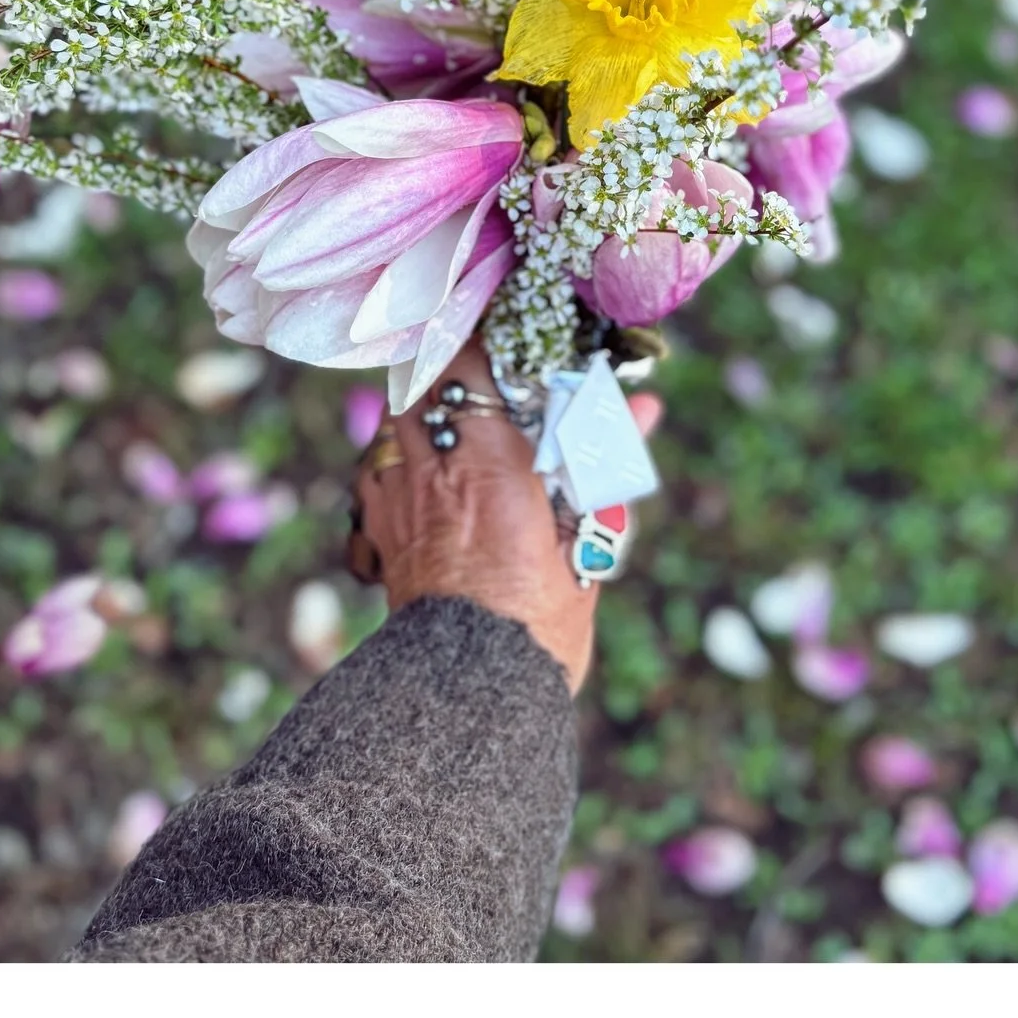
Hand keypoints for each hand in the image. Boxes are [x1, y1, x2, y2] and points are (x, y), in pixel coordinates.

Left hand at [349, 344, 661, 693]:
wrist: (470, 691)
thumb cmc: (542, 619)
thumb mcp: (587, 540)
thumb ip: (603, 464)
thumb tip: (642, 407)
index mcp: (490, 464)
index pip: (470, 365)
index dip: (480, 336)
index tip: (502, 325)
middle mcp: (435, 470)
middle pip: (422, 382)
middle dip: (446, 366)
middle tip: (475, 364)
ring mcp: (399, 498)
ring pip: (394, 420)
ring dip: (419, 406)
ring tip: (447, 410)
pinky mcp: (380, 532)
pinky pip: (376, 471)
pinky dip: (394, 457)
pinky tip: (415, 467)